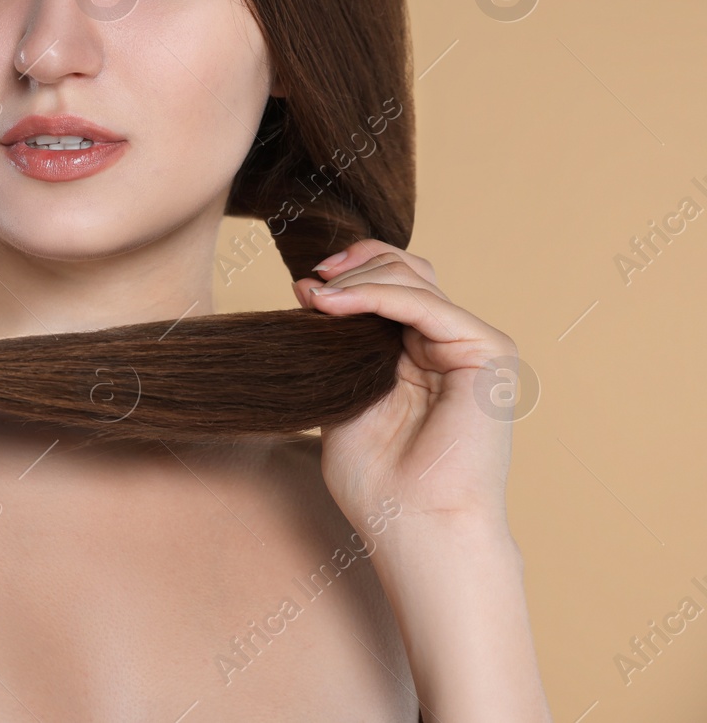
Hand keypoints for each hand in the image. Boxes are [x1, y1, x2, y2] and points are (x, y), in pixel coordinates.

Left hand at [292, 240, 518, 537]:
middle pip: (406, 268)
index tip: (304, 287)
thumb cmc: (378, 481)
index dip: (349, 273)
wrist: (413, 525)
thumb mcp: (343, 394)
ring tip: (316, 299)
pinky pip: (426, 304)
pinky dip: (376, 296)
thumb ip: (336, 342)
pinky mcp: (488, 352)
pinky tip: (336, 304)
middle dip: (353, 266)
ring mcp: (472, 345)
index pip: (391, 284)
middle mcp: (449, 343)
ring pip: (413, 277)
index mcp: (420, 352)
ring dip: (357, 280)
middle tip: (310, 287)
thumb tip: (310, 287)